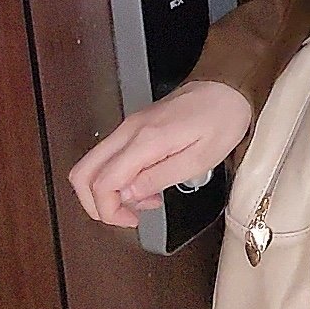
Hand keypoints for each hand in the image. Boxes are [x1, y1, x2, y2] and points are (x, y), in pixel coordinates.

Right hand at [68, 80, 253, 228]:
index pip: (103, 182)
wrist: (226, 88)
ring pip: (92, 165)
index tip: (131, 220)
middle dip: (96, 204)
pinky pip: (109, 157)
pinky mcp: (134, 127)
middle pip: (83, 172)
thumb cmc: (221, 120)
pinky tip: (146, 184)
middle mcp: (129, 131)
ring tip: (144, 200)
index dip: (109, 210)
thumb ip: (159, 178)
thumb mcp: (200, 159)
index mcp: (145, 140)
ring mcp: (128, 127)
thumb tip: (128, 195)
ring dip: (108, 192)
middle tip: (127, 216)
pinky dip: (117, 178)